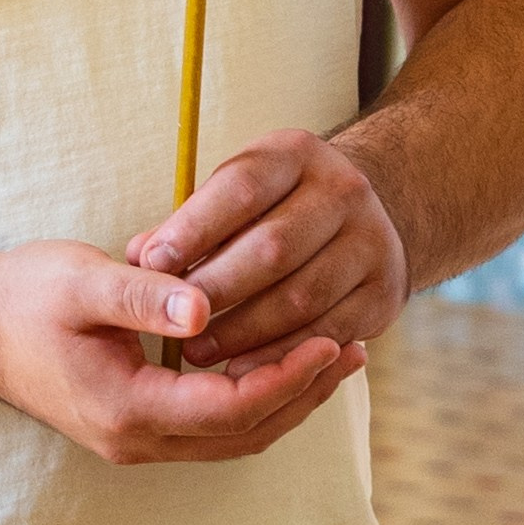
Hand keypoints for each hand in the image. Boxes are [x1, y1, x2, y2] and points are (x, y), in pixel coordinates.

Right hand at [0, 235, 359, 465]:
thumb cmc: (23, 294)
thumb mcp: (83, 280)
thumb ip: (146, 296)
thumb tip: (205, 307)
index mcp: (125, 408)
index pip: (230, 407)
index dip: (288, 379)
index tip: (333, 342)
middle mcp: (135, 439)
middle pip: (244, 433)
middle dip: (304, 395)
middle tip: (354, 349)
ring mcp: (135, 440)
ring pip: (233, 437)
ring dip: (286, 402)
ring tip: (335, 357)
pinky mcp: (136, 426)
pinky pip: (213, 427)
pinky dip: (256, 399)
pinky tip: (281, 361)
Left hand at [128, 128, 409, 368]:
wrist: (362, 219)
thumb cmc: (273, 209)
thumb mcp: (234, 195)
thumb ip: (188, 224)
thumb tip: (139, 259)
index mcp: (296, 154)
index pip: (242, 189)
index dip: (193, 230)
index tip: (151, 264)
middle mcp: (343, 191)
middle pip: (273, 248)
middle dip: (215, 289)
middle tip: (172, 320)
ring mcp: (371, 241)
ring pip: (300, 297)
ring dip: (243, 331)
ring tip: (197, 351)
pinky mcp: (384, 292)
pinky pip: (326, 332)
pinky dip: (280, 354)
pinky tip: (243, 369)